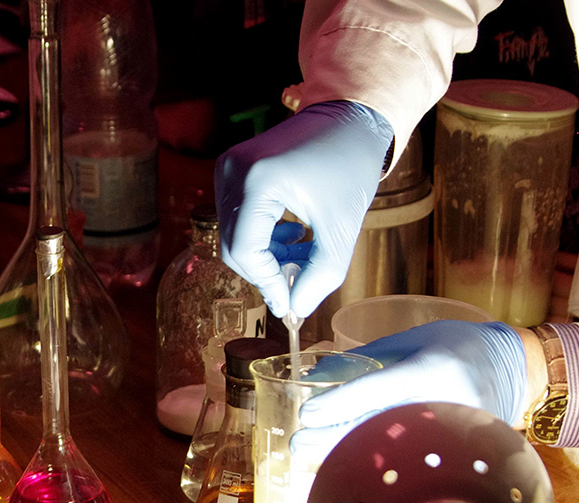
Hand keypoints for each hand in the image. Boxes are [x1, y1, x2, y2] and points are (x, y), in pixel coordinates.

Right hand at [214, 101, 392, 317]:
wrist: (350, 118)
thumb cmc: (350, 164)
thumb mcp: (341, 228)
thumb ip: (320, 276)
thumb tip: (296, 309)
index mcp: (258, 180)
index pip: (246, 250)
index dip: (267, 283)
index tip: (290, 303)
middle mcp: (233, 170)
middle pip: (234, 246)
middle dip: (266, 272)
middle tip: (298, 284)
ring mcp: (228, 167)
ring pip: (234, 235)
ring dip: (266, 256)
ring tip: (302, 255)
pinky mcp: (231, 169)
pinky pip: (237, 218)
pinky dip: (262, 237)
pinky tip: (292, 236)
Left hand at [291, 321, 528, 460]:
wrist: (519, 371)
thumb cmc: (461, 346)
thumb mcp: (416, 338)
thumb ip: (369, 356)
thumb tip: (318, 374)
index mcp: (433, 370)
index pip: (378, 390)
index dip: (339, 403)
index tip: (306, 414)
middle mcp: (444, 404)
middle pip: (379, 426)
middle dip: (333, 437)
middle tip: (297, 443)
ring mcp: (453, 434)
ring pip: (391, 448)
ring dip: (347, 452)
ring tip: (310, 455)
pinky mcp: (456, 452)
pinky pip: (407, 456)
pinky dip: (374, 458)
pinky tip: (345, 461)